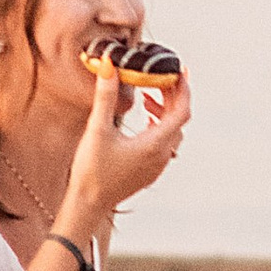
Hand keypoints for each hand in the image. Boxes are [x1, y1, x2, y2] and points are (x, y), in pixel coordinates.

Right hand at [63, 66, 191, 228]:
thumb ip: (106, 96)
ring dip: (165, 112)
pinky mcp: (150, 171)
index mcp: (155, 144)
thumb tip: (109, 65)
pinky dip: (160, 126)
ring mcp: (158, 165)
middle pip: (179, 120)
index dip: (183, 88)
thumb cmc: (92, 170)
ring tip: (148, 97)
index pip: (182, 111)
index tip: (178, 71)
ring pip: (173, 132)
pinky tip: (144, 121)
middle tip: (161, 78)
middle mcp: (162, 155)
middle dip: (173, 96)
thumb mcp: (98, 129)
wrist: (87, 204)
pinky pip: (165, 143)